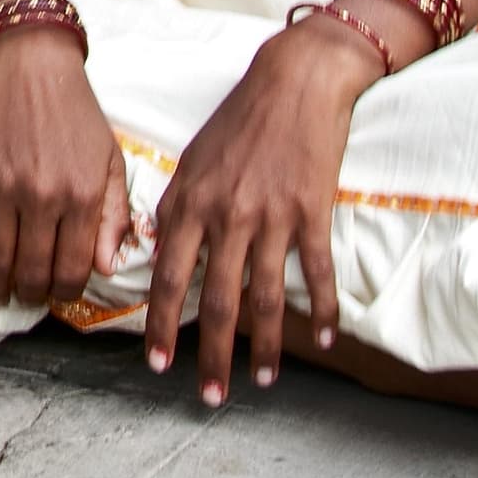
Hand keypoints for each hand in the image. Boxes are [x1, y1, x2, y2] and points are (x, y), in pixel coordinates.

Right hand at [0, 21, 129, 312]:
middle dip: (30, 293)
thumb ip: (113, 215)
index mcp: (83, 194)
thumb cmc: (76, 107)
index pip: (74, 269)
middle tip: (26, 294)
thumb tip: (105, 268)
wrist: (31, 58)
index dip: (65, 292)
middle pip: (33, 270)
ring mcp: (4, 184)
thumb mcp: (111, 157)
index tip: (58, 294)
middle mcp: (45, 195)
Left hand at [141, 22, 372, 406]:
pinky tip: (321, 339)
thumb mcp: (192, 159)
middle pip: (216, 300)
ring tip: (264, 382)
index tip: (157, 366)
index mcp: (190, 202)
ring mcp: (271, 216)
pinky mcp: (312, 211)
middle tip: (209, 397)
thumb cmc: (238, 120)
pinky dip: (322, 310)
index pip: (167, 278)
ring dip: (265, 347)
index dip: (161, 326)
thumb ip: (174, 208)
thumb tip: (156, 250)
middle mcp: (226, 215)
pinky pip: (317, 273)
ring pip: (265, 297)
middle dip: (211, 355)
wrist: (294, 80)